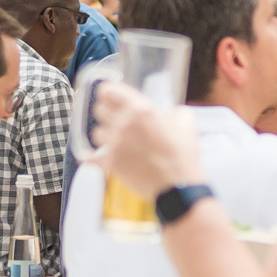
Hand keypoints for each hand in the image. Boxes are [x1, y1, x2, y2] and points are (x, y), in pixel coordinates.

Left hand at [87, 84, 201, 196]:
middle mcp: (124, 124)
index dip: (107, 91)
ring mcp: (115, 144)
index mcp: (141, 110)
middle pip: (99, 109)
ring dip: (104, 134)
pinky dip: (91, 157)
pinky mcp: (111, 163)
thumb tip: (167, 115)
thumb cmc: (183, 155)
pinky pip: (91, 157)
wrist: (178, 186)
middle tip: (113, 116)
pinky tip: (90, 156)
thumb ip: (173, 112)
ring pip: (96, 133)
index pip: (110, 91)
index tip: (109, 94)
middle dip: (106, 111)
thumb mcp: (186, 123)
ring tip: (114, 138)